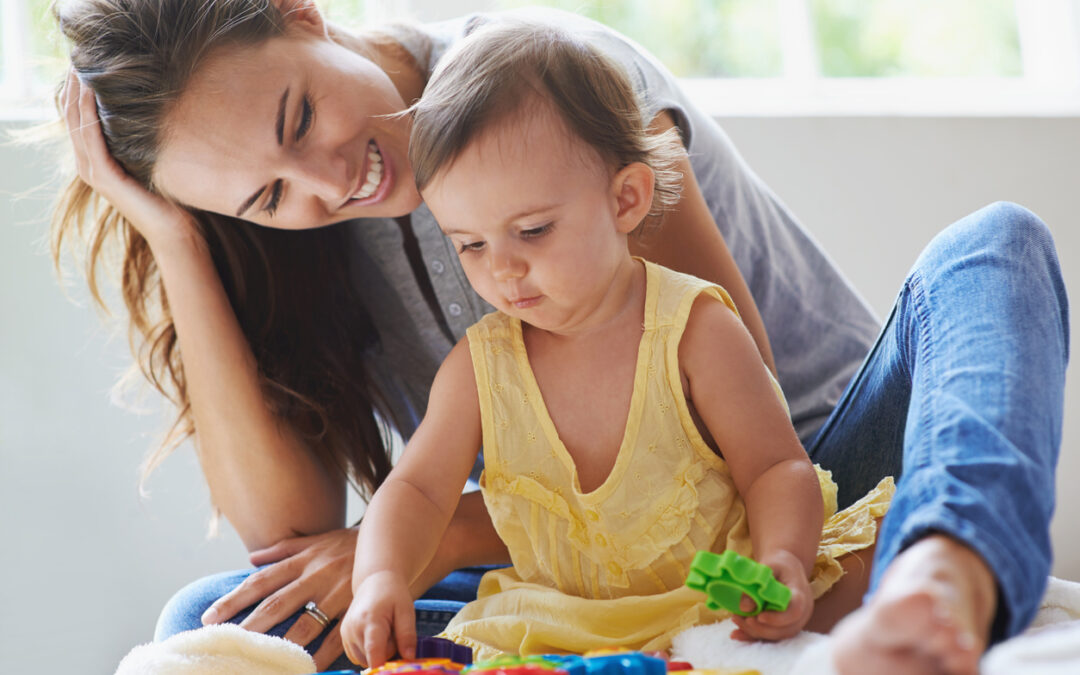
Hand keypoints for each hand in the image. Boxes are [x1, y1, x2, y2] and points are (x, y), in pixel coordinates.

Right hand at [60, 68, 202, 249]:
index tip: (86, 63)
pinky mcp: (104, 177)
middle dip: (73, 85)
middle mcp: (89, 165)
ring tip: (80, 66)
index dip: (77, 90)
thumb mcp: (154, 161)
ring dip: (76, 93)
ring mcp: (94, 172)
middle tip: (79, 56)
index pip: (78, 118)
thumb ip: (146, 141)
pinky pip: (90, 138)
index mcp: (98, 161)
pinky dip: (88, 113)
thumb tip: (160, 112)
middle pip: (71, 116)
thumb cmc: (173, 200)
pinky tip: (90, 91)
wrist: (178, 233)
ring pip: (76, 123)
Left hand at [200, 528, 356, 670]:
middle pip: (278, 604)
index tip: (210, 616)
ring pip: (306, 623)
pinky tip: (309, 667)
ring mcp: (337, 593)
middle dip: (251, 624)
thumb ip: (283, 549)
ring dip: (284, 643)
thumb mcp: (315, 540)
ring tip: (262, 660)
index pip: (261, 581)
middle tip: (228, 643)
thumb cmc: (347, 544)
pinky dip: (325, 653)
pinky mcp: (357, 608)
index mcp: (302, 561)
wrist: (390, 540)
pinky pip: (339, 635)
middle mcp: (316, 576)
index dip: (234, 599)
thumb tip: (251, 558)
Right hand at [341, 570, 415, 667]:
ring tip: (384, 633)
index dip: (386, 665)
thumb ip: (407, 635)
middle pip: (372, 658)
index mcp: (370, 620)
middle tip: (393, 633)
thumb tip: (409, 657)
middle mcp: (353, 629)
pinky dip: (369, 651)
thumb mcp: (406, 611)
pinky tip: (375, 636)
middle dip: (387, 653)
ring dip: (377, 653)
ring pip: (364, 660)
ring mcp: (346, 634)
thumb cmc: (393, 594)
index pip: (374, 653)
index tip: (397, 663)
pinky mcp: (344, 638)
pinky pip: (358, 656)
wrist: (374, 581)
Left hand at [730, 551, 813, 641]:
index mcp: (801, 593)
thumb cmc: (779, 565)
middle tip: (739, 618)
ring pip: (777, 635)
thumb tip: (744, 607)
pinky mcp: (785, 627)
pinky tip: (736, 634)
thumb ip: (758, 583)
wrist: (788, 569)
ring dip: (754, 631)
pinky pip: (770, 636)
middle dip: (760, 628)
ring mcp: (795, 622)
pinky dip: (753, 636)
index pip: (795, 611)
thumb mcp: (768, 567)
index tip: (759, 616)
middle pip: (785, 629)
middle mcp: (802, 612)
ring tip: (735, 619)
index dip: (778, 618)